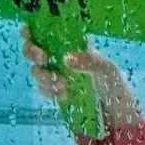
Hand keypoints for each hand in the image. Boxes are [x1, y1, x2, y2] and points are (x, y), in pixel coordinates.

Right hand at [20, 24, 141, 132]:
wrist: (116, 115)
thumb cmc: (114, 85)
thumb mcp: (107, 69)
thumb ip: (90, 60)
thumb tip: (66, 58)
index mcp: (72, 44)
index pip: (44, 30)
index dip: (31, 30)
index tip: (29, 34)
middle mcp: (60, 57)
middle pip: (32, 48)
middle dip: (32, 52)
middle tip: (43, 59)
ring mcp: (56, 74)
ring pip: (36, 70)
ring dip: (44, 76)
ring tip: (64, 85)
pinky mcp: (55, 92)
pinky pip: (42, 88)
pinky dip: (49, 91)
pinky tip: (64, 95)